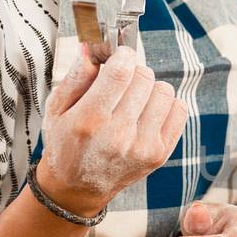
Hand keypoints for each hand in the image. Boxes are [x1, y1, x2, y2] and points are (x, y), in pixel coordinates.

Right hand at [37, 44, 186, 216]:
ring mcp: (142, 146)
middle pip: (143, 78)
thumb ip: (76, 76)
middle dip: (133, 72)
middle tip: (122, 81)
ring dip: (150, 88)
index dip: (123, 55)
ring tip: (134, 99)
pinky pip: (179, 110)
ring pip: (163, 91)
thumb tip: (92, 48)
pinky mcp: (159, 154)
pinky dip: (166, 104)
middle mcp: (118, 134)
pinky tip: (148, 111)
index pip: (120, 71)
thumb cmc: (65, 144)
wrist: (77, 188)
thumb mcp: (57, 109)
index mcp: (90, 120)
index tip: (119, 56)